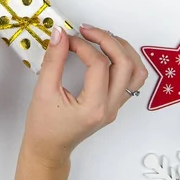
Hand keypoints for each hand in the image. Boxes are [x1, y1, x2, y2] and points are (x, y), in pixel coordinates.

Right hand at [20, 23, 147, 164]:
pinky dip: (125, 60)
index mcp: (94, 107)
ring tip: (102, 38)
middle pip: (125, 64)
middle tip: (87, 30)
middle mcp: (110, 107)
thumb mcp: (43, 91)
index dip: (82, 45)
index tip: (66, 39)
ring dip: (122, 49)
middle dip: (107, 40)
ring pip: (136, 71)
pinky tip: (108, 52)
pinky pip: (132, 79)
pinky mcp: (115, 104)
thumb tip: (60, 34)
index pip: (98, 64)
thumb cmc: (44, 127)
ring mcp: (116, 106)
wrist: (48, 149)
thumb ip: (53, 60)